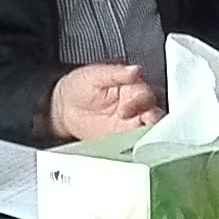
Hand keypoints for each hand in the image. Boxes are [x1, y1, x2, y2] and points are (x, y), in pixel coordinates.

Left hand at [50, 62, 164, 140]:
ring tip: (143, 138)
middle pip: (155, 113)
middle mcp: (136, 106)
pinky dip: (138, 146)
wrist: (63, 107)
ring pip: (150, 130)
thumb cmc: (80, 85)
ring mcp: (131, 123)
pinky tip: (133, 147)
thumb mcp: (95, 75)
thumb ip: (116, 73)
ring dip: (150, 134)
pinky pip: (136, 143)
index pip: (147, 93)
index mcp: (133, 87)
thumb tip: (135, 70)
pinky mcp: (123, 138)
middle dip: (154, 119)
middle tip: (145, 123)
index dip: (141, 101)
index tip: (127, 108)